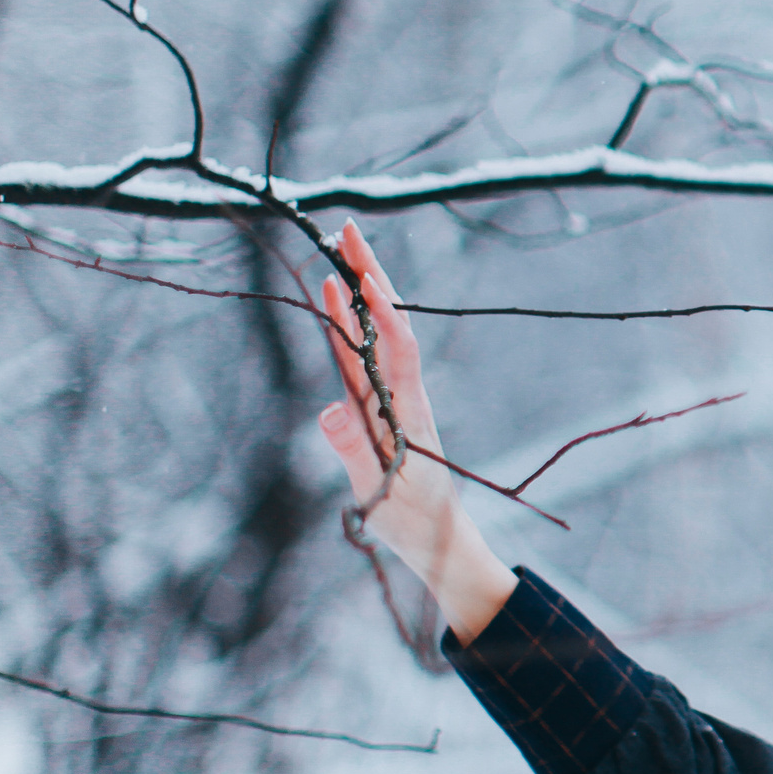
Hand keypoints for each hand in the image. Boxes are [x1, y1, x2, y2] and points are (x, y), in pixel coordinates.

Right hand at [314, 221, 515, 643]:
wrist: (441, 544)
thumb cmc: (415, 525)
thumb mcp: (382, 495)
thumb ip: (355, 453)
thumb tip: (331, 409)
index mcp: (408, 410)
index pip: (395, 346)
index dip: (379, 308)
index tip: (361, 269)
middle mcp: (402, 396)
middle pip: (385, 325)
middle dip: (370, 276)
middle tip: (349, 229)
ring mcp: (389, 402)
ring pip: (370, 338)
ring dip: (356, 296)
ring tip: (336, 253)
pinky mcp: (378, 413)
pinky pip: (358, 364)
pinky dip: (345, 331)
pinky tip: (334, 305)